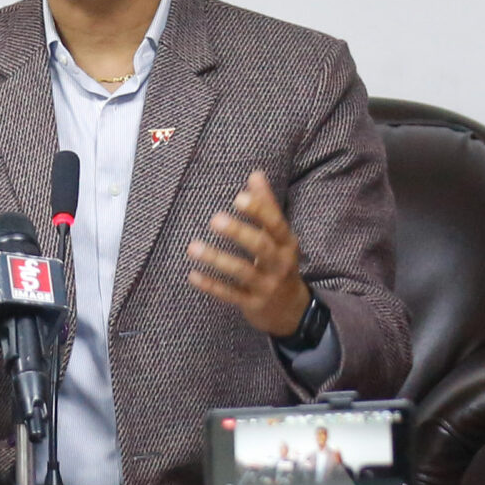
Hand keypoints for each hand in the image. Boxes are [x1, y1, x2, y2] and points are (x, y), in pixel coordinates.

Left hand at [185, 170, 311, 336]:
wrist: (292, 310)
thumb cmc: (279, 263)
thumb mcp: (279, 237)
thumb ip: (266, 206)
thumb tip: (255, 173)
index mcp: (286, 243)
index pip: (276, 224)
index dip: (259, 211)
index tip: (239, 197)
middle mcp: (279, 264)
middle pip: (260, 247)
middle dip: (239, 233)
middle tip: (215, 219)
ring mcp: (266, 285)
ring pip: (242, 272)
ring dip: (217, 259)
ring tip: (193, 247)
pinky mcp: (253, 304)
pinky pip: (231, 295)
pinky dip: (212, 286)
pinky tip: (192, 275)